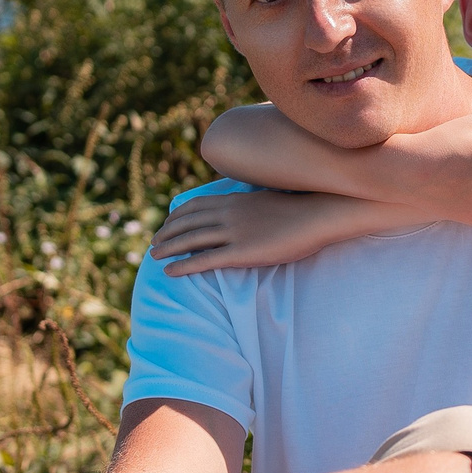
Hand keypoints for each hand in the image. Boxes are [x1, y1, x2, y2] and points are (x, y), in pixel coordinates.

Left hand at [151, 190, 369, 274]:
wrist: (316, 216)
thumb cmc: (299, 211)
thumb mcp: (266, 202)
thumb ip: (247, 206)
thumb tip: (242, 211)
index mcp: (234, 200)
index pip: (195, 206)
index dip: (176, 216)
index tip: (166, 224)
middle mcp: (228, 214)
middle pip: (187, 223)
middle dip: (167, 233)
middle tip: (154, 243)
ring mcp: (233, 233)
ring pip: (190, 240)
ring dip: (168, 248)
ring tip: (155, 257)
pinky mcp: (241, 253)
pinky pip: (204, 260)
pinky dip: (183, 265)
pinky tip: (170, 272)